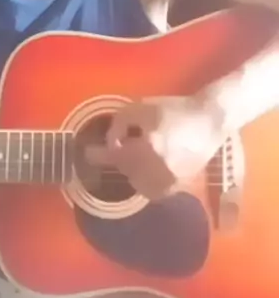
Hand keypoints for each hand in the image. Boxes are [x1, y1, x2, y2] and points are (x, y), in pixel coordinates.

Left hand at [87, 95, 226, 200]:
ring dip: (133, 172)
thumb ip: (120, 123)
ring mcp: (171, 180)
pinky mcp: (181, 185)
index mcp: (149, 147)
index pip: (115, 156)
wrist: (210, 120)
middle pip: (127, 170)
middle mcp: (159, 169)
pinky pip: (155, 190)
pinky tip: (150, 166)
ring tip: (137, 156)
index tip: (87, 153)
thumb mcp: (142, 107)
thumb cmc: (174, 109)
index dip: (98, 155)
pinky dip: (148, 180)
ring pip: (139, 184)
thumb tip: (113, 142)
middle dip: (120, 159)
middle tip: (120, 146)